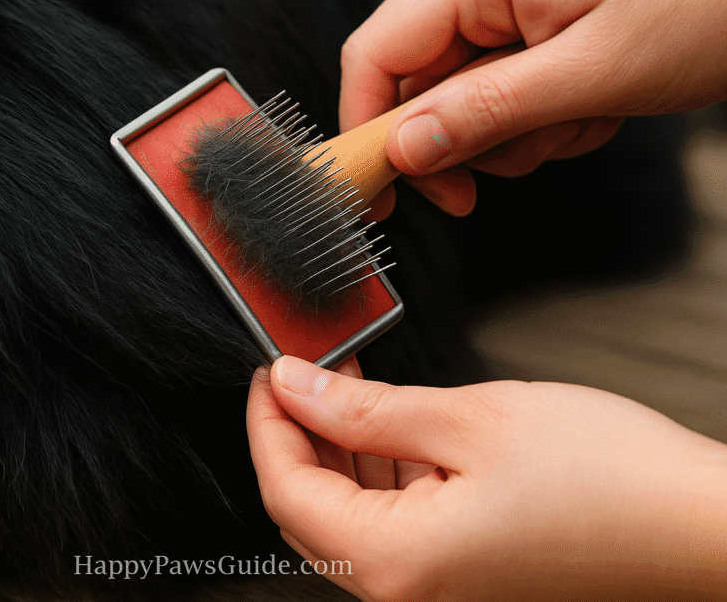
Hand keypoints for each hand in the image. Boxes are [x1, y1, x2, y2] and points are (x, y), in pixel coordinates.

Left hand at [248, 356, 726, 600]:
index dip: (266, 422)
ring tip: (348, 384)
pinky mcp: (462, 578)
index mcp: (398, 563)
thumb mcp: (469, 420)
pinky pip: (393, 526)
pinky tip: (390, 423)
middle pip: (310, 509)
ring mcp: (437, 591)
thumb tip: (292, 386)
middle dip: (300, 433)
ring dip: (340, 448)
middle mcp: (408, 594)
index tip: (269, 370)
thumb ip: (365, 409)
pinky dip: (381, 473)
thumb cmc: (607, 477)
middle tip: (305, 370)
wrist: (701, 527)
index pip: (285, 490)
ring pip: (350, 516)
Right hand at [341, 0, 726, 217]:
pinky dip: (541, 113)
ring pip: (465, 93)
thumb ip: (485, 113)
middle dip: (463, 139)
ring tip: (580, 119)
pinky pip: (506, 83)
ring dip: (514, 132)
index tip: (382, 194)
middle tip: (508, 169)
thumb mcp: (590, 73)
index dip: (366, 129)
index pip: (377, 53)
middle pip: (420, 81)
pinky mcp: (539, 14)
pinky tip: (591, 105)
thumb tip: (404, 150)